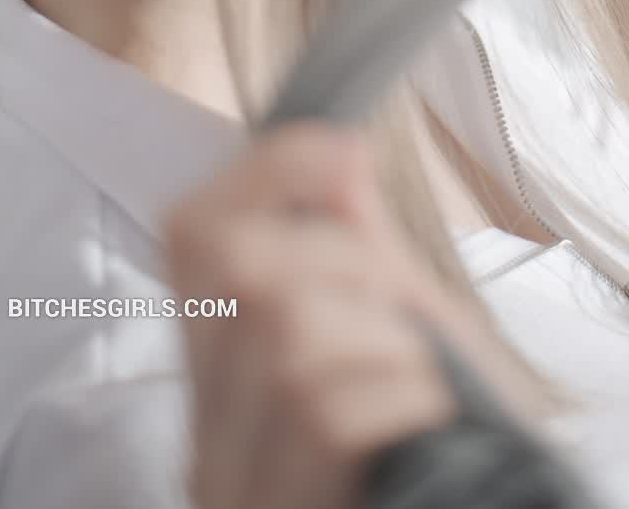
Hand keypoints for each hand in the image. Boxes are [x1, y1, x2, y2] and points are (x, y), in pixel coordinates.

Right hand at [160, 121, 535, 508]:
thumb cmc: (438, 461)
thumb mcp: (401, 345)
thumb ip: (361, 255)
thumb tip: (339, 152)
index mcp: (225, 382)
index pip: (190, 235)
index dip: (265, 170)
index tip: (344, 152)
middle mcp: (210, 440)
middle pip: (238, 272)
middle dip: (341, 259)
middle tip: (395, 313)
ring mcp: (237, 488)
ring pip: (288, 337)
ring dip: (382, 339)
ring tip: (417, 383)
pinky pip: (330, 413)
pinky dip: (401, 396)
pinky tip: (424, 426)